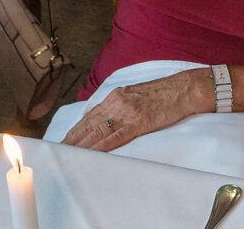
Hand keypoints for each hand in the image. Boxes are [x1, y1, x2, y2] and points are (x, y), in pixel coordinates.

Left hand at [61, 70, 207, 150]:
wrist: (186, 88)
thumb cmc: (166, 92)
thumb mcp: (138, 94)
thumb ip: (121, 105)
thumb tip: (106, 119)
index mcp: (117, 95)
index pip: (89, 116)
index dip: (74, 131)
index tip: (62, 142)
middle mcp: (118, 102)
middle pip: (88, 124)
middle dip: (71, 140)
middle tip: (57, 153)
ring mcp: (127, 111)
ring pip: (97, 132)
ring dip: (80, 146)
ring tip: (67, 156)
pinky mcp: (138, 121)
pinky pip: (114, 137)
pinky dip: (100, 146)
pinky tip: (91, 153)